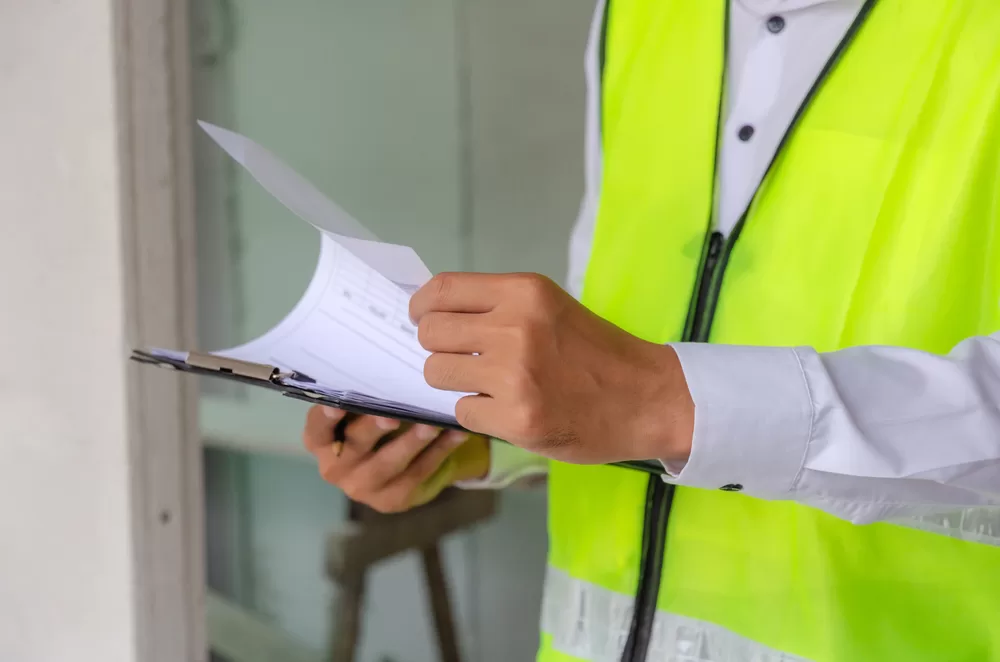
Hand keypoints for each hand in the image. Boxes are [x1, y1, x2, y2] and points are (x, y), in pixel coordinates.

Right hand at [302, 406, 490, 512]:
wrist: (397, 467)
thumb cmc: (374, 425)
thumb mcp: (361, 413)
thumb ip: (364, 395)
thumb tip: (386, 363)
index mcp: (321, 443)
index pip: (317, 430)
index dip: (325, 419)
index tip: (336, 405)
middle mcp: (336, 468)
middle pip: (355, 445)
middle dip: (374, 428)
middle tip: (392, 415)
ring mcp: (363, 487)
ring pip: (389, 462)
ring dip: (412, 442)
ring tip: (432, 424)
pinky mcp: (392, 499)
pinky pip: (418, 473)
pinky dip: (439, 451)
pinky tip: (455, 434)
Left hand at [409, 273, 693, 465]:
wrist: (649, 398)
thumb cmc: (596, 352)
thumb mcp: (551, 309)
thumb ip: (498, 307)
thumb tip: (434, 313)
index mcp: (524, 292)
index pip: (441, 291)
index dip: (420, 307)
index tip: (421, 319)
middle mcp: (515, 327)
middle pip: (431, 333)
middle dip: (439, 349)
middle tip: (463, 359)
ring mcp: (514, 375)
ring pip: (438, 373)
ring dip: (456, 382)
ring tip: (490, 386)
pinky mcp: (516, 418)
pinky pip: (462, 412)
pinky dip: (479, 414)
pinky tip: (509, 410)